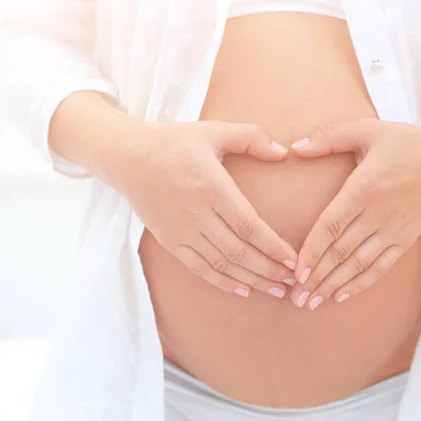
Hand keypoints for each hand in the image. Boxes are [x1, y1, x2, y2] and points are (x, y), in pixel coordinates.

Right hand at [106, 120, 297, 297]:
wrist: (126, 157)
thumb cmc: (173, 142)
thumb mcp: (213, 131)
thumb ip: (251, 137)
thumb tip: (283, 153)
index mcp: (211, 186)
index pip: (249, 225)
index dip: (274, 247)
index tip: (294, 260)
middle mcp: (196, 213)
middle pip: (239, 251)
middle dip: (270, 269)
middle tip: (294, 280)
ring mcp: (181, 230)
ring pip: (222, 264)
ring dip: (252, 280)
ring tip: (277, 290)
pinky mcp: (169, 241)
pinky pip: (199, 268)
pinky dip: (222, 282)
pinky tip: (243, 290)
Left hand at [288, 119, 420, 308]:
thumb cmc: (404, 143)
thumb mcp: (366, 130)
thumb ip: (328, 138)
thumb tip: (295, 148)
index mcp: (364, 188)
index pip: (330, 226)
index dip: (311, 251)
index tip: (295, 271)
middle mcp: (377, 214)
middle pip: (340, 252)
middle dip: (316, 277)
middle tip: (295, 297)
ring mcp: (393, 230)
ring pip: (358, 264)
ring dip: (333, 285)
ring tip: (312, 302)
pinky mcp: (405, 239)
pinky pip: (381, 267)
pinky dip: (361, 283)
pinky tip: (342, 295)